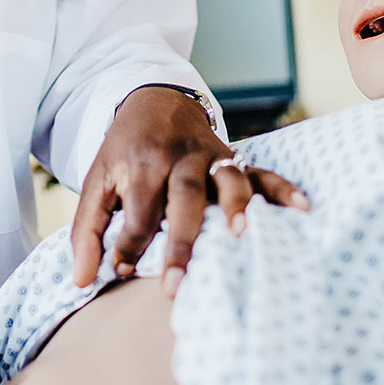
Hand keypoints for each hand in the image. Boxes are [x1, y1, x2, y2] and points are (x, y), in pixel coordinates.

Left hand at [71, 86, 309, 296]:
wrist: (153, 99)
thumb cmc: (123, 152)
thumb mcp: (96, 182)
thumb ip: (86, 231)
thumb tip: (80, 281)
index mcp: (142, 166)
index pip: (138, 216)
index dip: (128, 247)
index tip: (121, 269)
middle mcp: (179, 159)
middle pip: (183, 200)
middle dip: (180, 242)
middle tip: (175, 285)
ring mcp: (211, 156)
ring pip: (227, 180)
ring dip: (237, 208)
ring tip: (240, 238)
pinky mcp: (233, 155)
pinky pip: (262, 171)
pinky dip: (283, 188)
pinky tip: (303, 207)